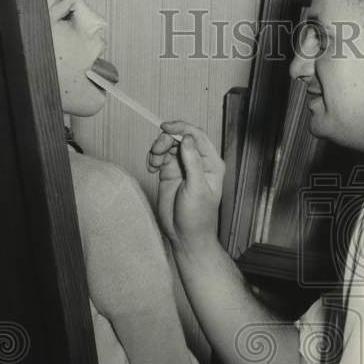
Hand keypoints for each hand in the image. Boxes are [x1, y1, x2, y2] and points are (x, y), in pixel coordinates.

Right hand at [147, 121, 224, 251]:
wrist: (185, 236)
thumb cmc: (198, 217)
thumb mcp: (197, 188)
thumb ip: (193, 162)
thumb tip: (187, 138)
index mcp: (211, 163)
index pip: (198, 136)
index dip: (182, 128)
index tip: (166, 128)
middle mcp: (198, 162)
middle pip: (181, 137)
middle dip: (166, 139)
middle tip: (157, 151)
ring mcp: (183, 166)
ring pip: (168, 145)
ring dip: (158, 149)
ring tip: (154, 163)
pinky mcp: (169, 173)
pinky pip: (159, 156)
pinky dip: (153, 158)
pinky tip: (151, 168)